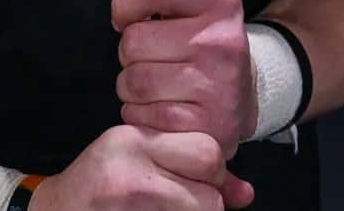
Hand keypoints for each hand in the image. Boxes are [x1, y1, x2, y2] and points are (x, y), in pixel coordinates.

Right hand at [29, 124, 250, 210]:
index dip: (209, 171)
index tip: (190, 177)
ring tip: (166, 207)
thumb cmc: (97, 186)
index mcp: (133, 139)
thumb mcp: (136, 161)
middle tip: (180, 199)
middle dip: (207, 199)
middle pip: (211, 191)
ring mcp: (133, 199)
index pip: (207, 150)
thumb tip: (245, 193)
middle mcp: (133, 168)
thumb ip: (188, 167)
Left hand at [108, 0, 257, 169]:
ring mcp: (219, 87)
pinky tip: (161, 106)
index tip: (125, 16)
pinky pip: (143, 117)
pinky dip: (140, 114)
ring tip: (154, 82)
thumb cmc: (200, 39)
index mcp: (221, 0)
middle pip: (134, 40)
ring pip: (133, 81)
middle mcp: (224, 42)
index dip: (125, 3)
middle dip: (129, 50)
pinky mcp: (208, 126)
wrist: (244, 95)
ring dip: (130, 85)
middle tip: (150, 56)